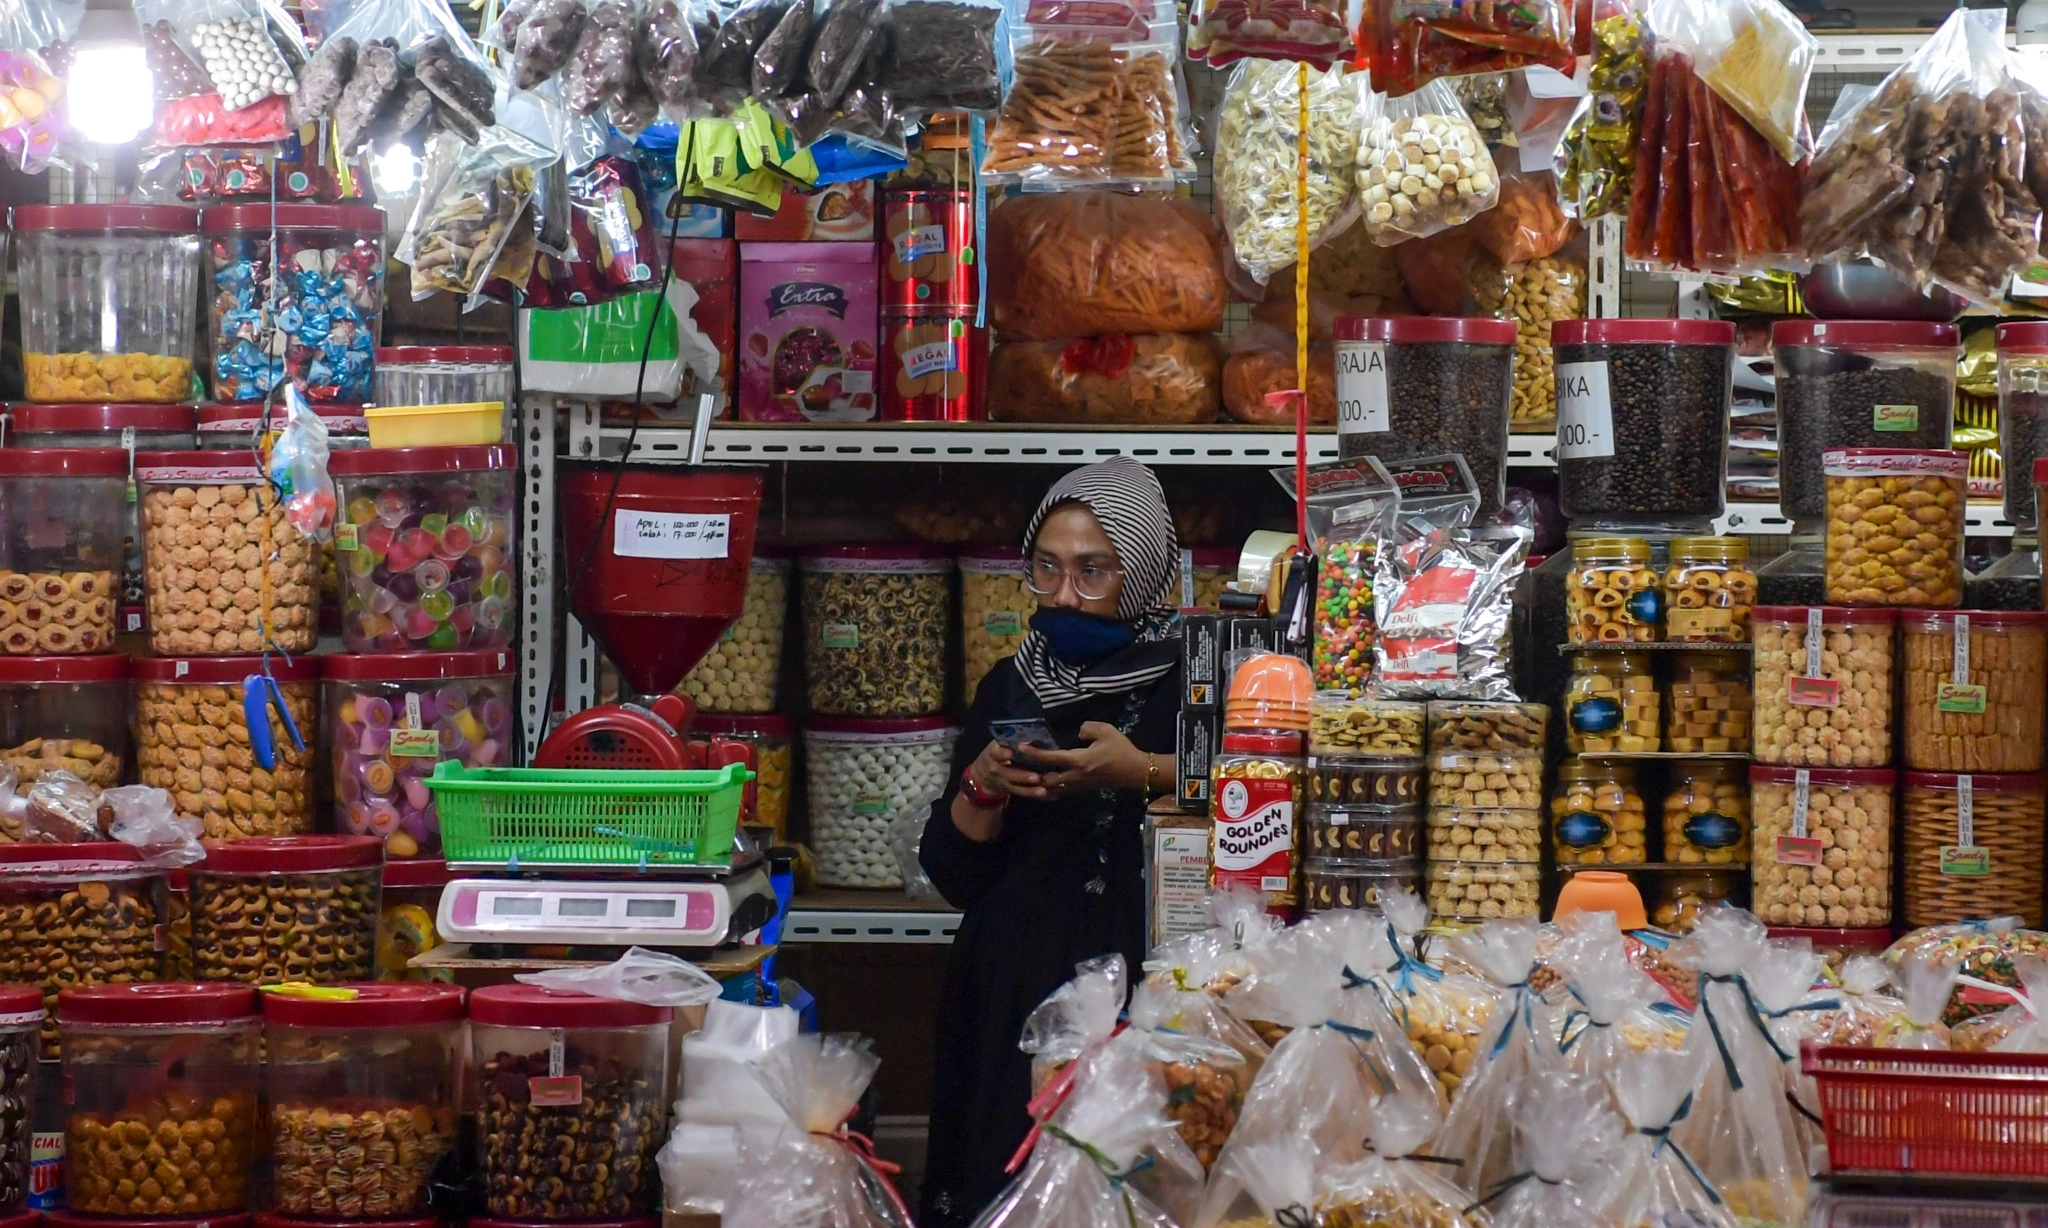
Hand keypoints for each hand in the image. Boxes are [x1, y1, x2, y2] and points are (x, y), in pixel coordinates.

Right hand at [970, 740, 1051, 803]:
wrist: (984, 776)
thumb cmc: (998, 753)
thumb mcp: (999, 745)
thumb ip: (1012, 741)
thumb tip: (1032, 736)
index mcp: (993, 753)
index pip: (995, 752)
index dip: (1002, 753)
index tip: (1011, 753)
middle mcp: (996, 769)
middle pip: (1008, 773)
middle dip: (1022, 776)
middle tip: (1036, 777)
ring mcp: (1003, 782)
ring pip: (1016, 788)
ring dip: (1030, 790)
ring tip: (1043, 791)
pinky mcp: (1011, 791)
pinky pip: (1023, 794)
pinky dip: (1035, 795)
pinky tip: (1048, 795)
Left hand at [1028, 722, 1147, 795]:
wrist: (1136, 771)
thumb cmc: (1121, 750)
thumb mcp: (1106, 730)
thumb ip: (1087, 728)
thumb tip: (1078, 733)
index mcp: (1079, 761)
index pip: (1051, 758)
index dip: (1035, 753)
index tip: (1021, 747)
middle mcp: (1076, 776)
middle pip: (1048, 780)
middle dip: (1034, 775)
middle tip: (1022, 766)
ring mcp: (1080, 785)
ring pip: (1055, 788)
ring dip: (1043, 783)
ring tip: (1032, 775)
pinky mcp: (1085, 788)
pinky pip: (1064, 790)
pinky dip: (1054, 788)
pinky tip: (1050, 782)